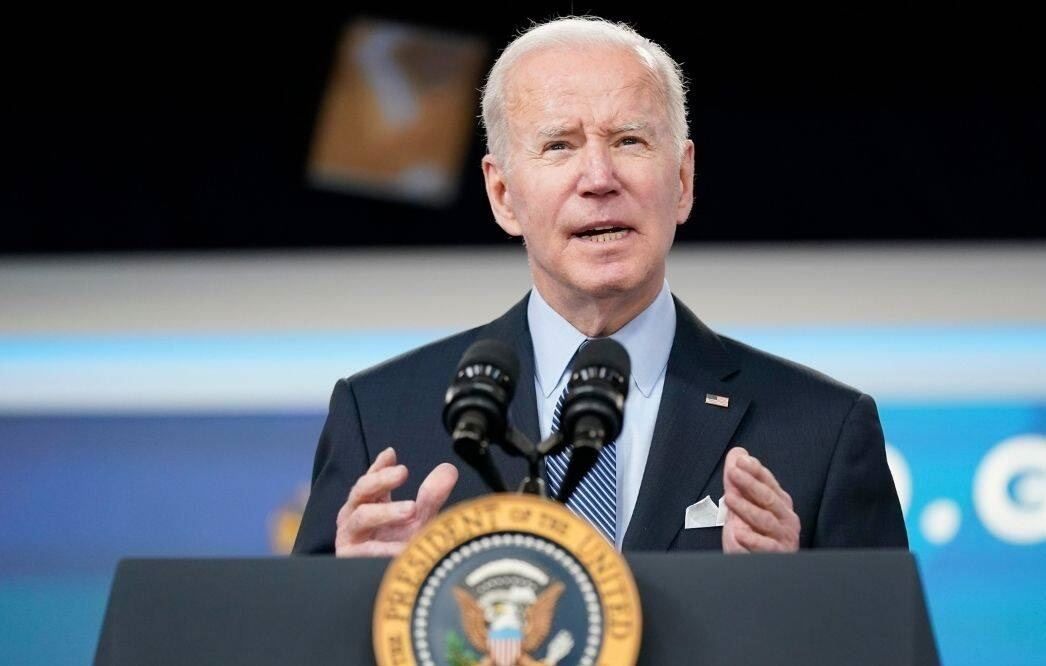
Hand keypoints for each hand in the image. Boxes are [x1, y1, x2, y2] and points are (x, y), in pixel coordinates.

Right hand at [335, 446, 457, 556]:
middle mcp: (355, 518)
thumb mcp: (420, 520)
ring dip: (386, 511)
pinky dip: (384, 547)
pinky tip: (402, 546)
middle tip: (403, 472)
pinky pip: (364, 550)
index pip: (371, 479)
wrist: (397, 585)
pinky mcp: (350, 559)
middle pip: (361, 491)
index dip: (379, 466)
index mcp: (370, 505)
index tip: (392, 454)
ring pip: (362, 516)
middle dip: (381, 479)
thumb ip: (431, 496)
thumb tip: (448, 469)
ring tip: (411, 510)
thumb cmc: (404, 550)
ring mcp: (350, 537)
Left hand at [722, 447, 799, 552]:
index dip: (755, 470)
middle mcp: (785, 518)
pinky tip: (739, 534)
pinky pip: (766, 546)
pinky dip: (753, 540)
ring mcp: (783, 537)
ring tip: (729, 498)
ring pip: (766, 520)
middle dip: (750, 483)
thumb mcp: (742, 507)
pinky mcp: (778, 555)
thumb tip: (738, 454)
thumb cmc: (752, 536)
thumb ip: (739, 483)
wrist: (758, 567)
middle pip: (768, 498)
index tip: (740, 460)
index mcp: (779, 503)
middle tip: (733, 472)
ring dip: (746, 508)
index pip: (768, 482)